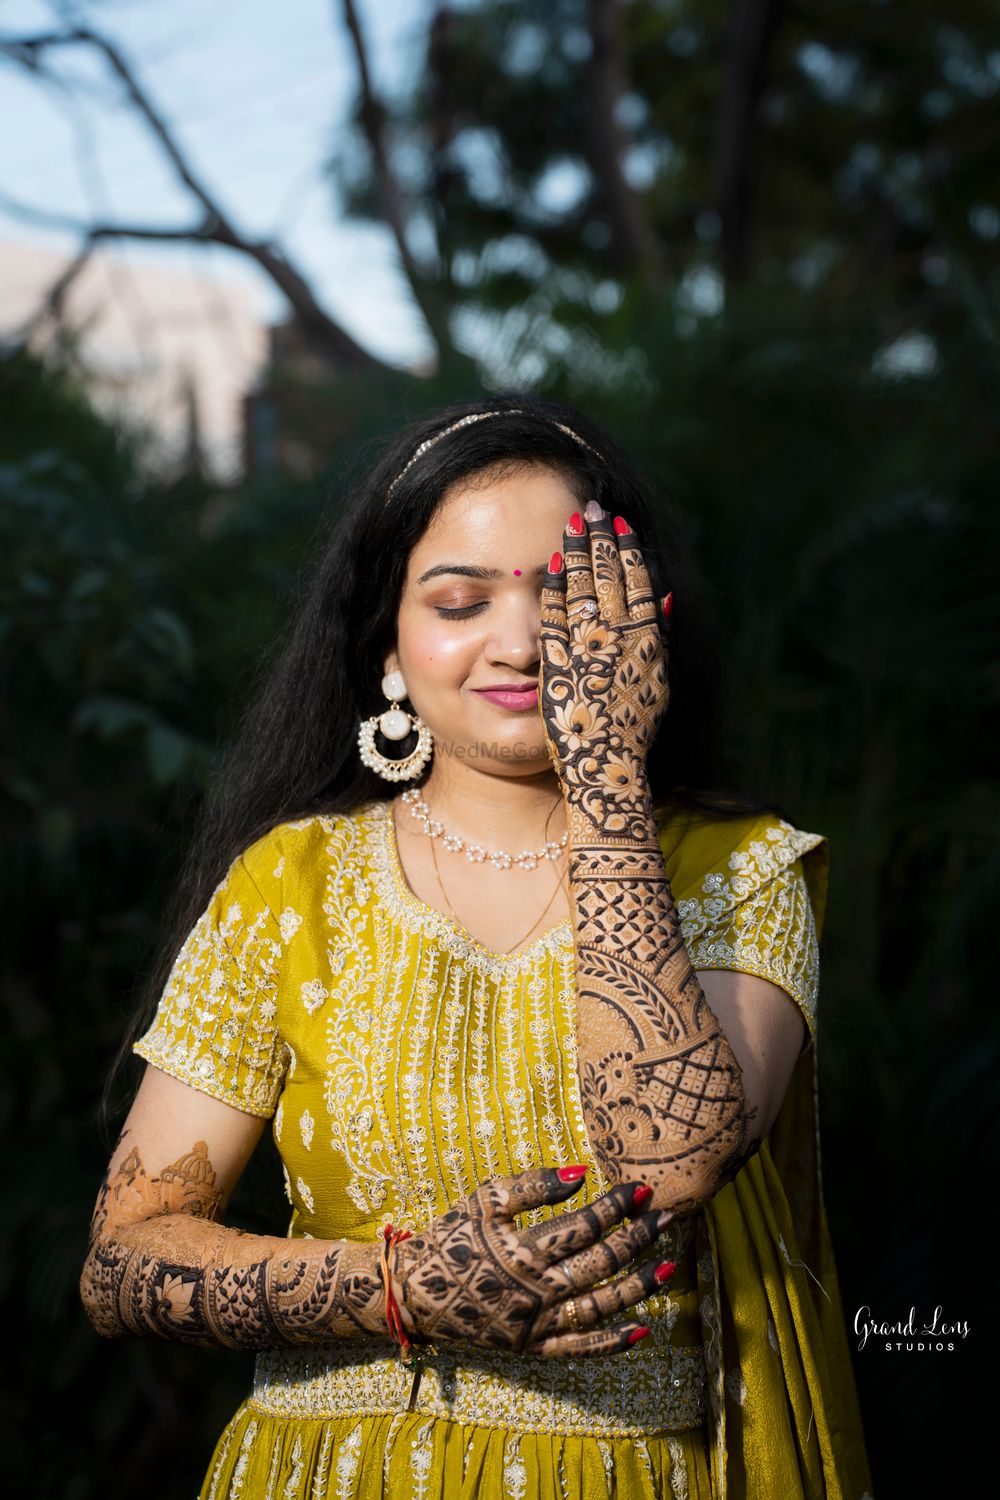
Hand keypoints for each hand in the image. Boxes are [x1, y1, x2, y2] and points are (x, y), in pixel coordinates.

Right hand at [389, 1166, 673, 1358]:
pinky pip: (580, 1350)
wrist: (416, 1293)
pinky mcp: (533, 1347)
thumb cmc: (452, 1238)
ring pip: (599, 1306)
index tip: (641, 1190)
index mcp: (523, 1251)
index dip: (615, 1207)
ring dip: (638, 1287)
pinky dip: (613, 1343)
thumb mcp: (484, 1202)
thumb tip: (580, 1173)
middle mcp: (535, 1291)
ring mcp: (537, 1323)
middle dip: (637, 1239)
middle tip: (667, 1218)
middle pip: (599, 1263)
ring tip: (670, 1266)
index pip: (582, 1227)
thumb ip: (531, 1186)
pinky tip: (644, 1330)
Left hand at [539, 506, 669, 837]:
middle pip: (610, 579)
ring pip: (582, 592)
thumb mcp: (658, 682)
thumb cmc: (632, 731)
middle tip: (590, 506)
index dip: (629, 551)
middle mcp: (621, 644)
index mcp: (649, 645)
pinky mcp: (559, 667)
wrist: (607, 772)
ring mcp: (589, 653)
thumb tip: (670, 596)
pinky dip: (553, 591)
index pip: (640, 585)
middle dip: (599, 540)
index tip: (619, 524)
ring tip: (569, 525)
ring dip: (575, 555)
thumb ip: (663, 638)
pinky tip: (547, 568)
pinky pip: (555, 619)